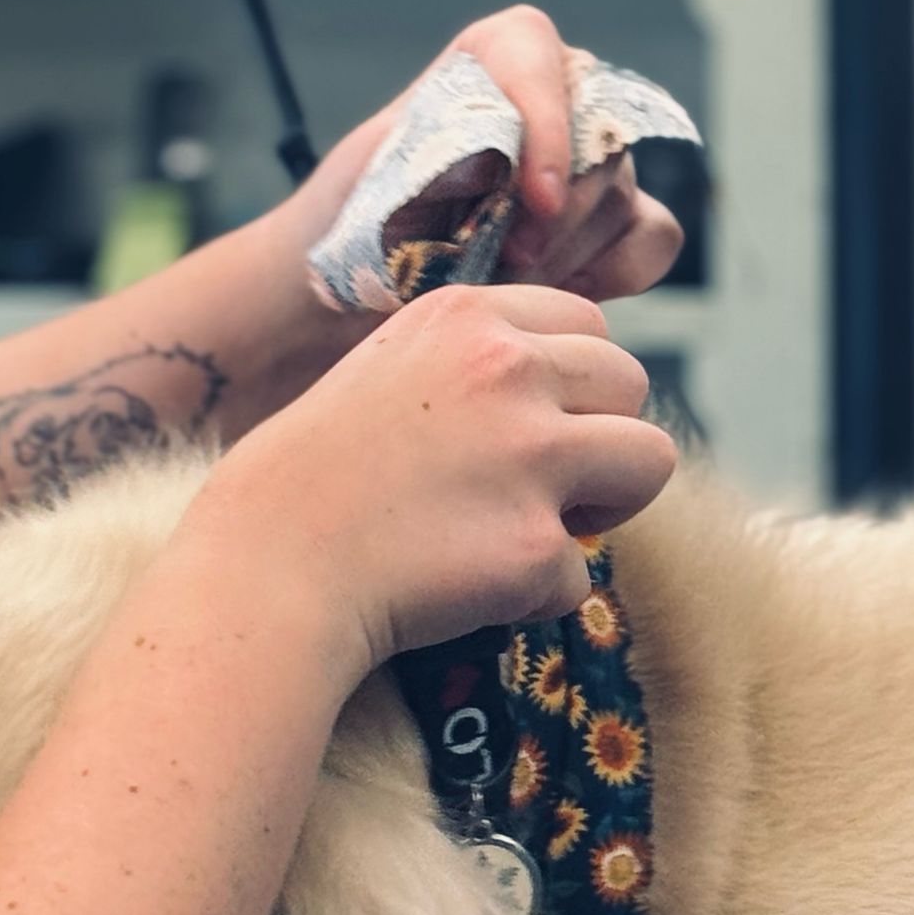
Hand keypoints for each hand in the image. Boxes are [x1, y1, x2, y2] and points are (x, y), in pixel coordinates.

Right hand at [186, 283, 676, 676]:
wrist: (264, 574)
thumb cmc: (302, 489)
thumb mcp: (379, 377)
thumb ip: (465, 371)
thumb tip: (549, 398)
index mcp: (467, 318)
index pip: (586, 323)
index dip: (568, 384)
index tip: (524, 428)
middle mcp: (508, 369)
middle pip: (631, 383)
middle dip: (599, 439)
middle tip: (540, 491)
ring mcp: (530, 455)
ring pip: (649, 462)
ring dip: (603, 505)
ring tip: (534, 534)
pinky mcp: (534, 545)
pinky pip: (581, 574)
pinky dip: (535, 596)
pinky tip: (469, 593)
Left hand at [272, 4, 683, 302]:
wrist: (357, 301)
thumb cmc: (354, 235)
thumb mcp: (369, 187)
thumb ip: (430, 158)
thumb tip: (492, 168)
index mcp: (490, 61)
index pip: (534, 56)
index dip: (546, 126)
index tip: (535, 199)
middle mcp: (553, 98)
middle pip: (592, 141)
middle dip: (553, 220)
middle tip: (502, 265)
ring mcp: (590, 162)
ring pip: (622, 201)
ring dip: (565, 259)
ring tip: (505, 287)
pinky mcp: (612, 224)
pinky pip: (651, 239)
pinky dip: (613, 276)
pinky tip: (557, 299)